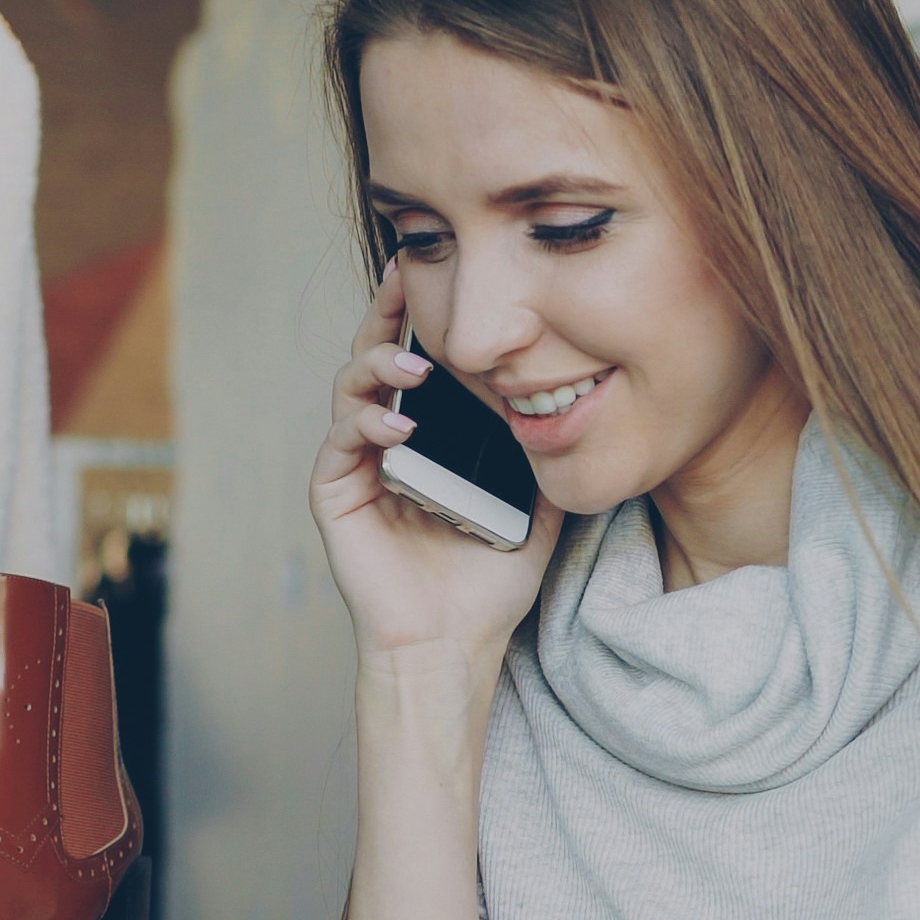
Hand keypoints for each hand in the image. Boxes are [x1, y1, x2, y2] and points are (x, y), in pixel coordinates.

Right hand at [314, 262, 564, 667]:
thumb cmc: (487, 586)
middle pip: (376, 358)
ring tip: (414, 367)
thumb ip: (547, 462)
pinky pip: (342, 443)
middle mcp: (384, 443)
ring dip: (379, 368)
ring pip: (352, 390)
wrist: (452, 645)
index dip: (423, 318)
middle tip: (405, 278)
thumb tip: (585, 414)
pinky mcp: (335, 496)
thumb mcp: (534, 510)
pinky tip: (398, 424)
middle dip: (386, 314)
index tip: (439, 274)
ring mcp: (356, 467)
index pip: (420, 361)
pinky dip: (367, 424)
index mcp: (427, 439)